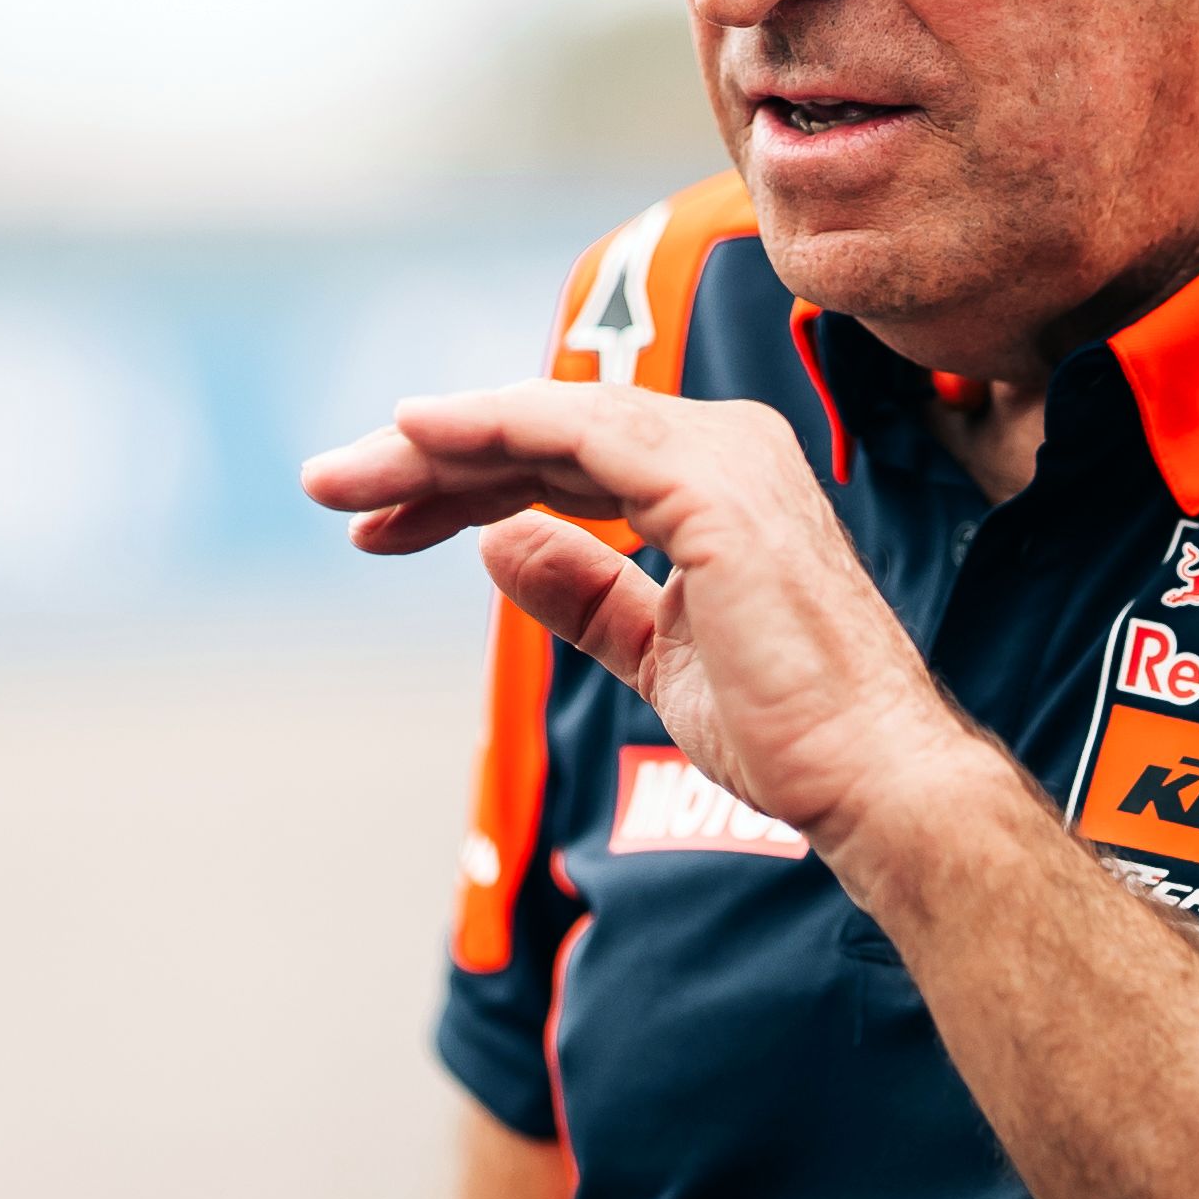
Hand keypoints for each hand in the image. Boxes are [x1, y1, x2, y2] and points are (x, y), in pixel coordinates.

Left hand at [302, 380, 992, 855]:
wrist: (869, 777)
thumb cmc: (785, 728)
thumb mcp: (655, 652)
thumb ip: (585, 593)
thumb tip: (498, 545)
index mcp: (712, 480)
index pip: (561, 456)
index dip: (462, 483)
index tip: (377, 524)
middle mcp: (721, 446)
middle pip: (543, 429)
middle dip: (427, 460)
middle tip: (330, 489)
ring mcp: (721, 457)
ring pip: (549, 421)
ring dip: (436, 447)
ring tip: (346, 481)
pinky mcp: (713, 486)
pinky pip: (579, 434)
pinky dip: (495, 425)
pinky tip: (419, 433)